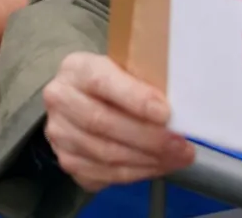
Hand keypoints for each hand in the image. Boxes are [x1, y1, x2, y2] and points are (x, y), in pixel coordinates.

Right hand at [41, 53, 195, 191]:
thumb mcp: (124, 68)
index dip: (135, 99)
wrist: (79, 100)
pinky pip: (104, 174)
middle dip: (148, 138)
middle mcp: (60, 100)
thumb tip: (180, 105)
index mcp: (76, 68)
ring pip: (104, 154)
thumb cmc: (111, 82)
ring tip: (177, 158)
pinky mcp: (67, 161)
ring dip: (147, 160)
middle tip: (181, 144)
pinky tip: (158, 166)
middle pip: (103, 123)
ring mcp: (60, 134)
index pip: (102, 82)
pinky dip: (136, 173)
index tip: (165, 113)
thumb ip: (142, 81)